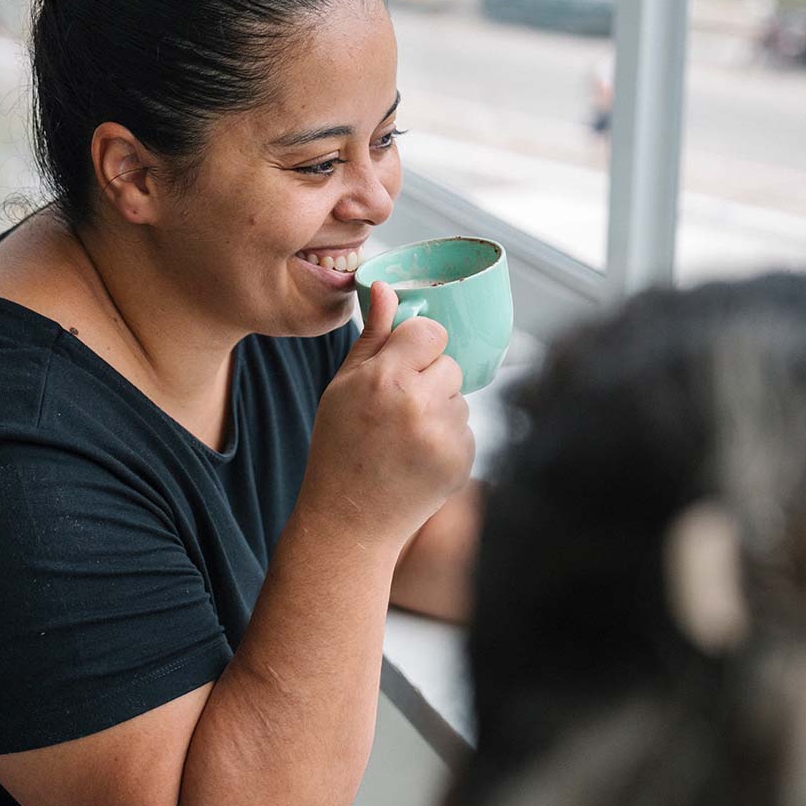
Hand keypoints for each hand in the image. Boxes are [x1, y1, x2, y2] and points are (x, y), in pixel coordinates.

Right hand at [300, 281, 474, 549]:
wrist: (351, 519)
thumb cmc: (340, 448)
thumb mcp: (342, 387)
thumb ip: (371, 336)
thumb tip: (384, 286)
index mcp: (385, 379)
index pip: (430, 331)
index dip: (417, 345)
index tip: (402, 363)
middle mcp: (420, 404)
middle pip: (449, 363)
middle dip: (429, 378)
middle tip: (397, 408)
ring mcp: (445, 435)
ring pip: (459, 397)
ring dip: (439, 409)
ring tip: (404, 437)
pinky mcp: (463, 459)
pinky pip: (465, 428)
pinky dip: (446, 438)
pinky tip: (417, 457)